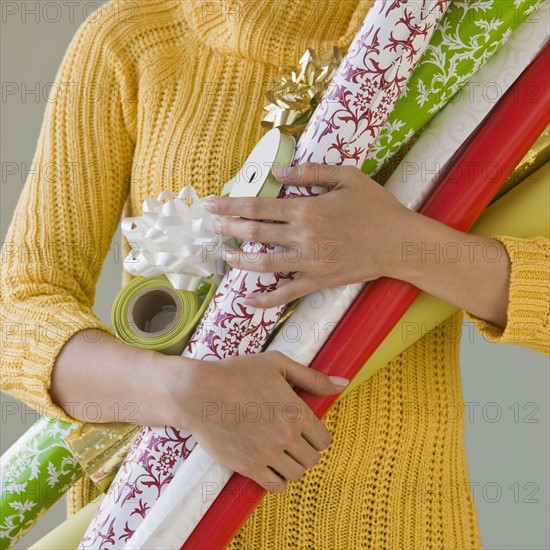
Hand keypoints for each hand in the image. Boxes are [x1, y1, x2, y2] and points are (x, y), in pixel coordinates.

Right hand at [169, 351, 348, 492]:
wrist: (198, 393)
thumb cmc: (237, 373)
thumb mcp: (277, 364)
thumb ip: (312, 377)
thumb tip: (343, 383)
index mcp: (296, 411)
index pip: (324, 439)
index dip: (317, 435)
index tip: (306, 430)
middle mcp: (285, 435)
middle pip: (312, 459)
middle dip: (305, 450)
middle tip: (291, 440)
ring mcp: (266, 453)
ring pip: (296, 474)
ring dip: (292, 465)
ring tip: (280, 452)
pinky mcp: (248, 467)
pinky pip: (275, 486)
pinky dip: (276, 480)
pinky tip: (269, 465)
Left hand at [204, 162, 418, 307]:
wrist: (400, 242)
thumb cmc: (376, 206)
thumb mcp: (347, 177)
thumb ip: (311, 172)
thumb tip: (278, 172)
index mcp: (306, 209)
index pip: (258, 207)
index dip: (230, 205)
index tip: (211, 204)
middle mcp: (302, 236)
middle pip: (254, 233)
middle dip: (228, 227)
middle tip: (211, 224)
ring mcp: (308, 262)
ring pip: (263, 264)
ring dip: (239, 260)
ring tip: (224, 255)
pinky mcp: (318, 281)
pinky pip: (286, 294)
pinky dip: (264, 299)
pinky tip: (247, 300)